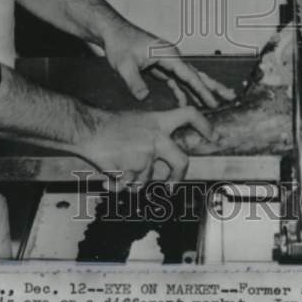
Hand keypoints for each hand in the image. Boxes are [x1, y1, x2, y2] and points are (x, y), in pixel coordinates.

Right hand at [75, 105, 211, 189]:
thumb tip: (165, 158)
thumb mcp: (139, 122)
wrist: (88, 129)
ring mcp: (146, 155)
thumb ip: (155, 136)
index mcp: (158, 121)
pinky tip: (110, 176)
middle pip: (182, 161)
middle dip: (178, 177)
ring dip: (133, 180)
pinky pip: (131, 186)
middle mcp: (157, 137)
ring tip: (118, 168)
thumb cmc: (109, 126)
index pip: (189, 115)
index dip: (204, 124)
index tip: (213, 135)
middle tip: (171, 185)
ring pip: (148, 179)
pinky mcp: (134, 169)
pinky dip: (120, 185)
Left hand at [103, 22, 234, 107]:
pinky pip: (176, 81)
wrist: (112, 32)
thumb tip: (144, 97)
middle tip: (231, 97)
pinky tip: (187, 103)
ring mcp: (167, 61)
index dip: (202, 90)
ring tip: (215, 103)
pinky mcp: (161, 66)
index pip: (189, 75)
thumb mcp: (123, 65)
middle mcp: (172, 56)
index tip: (213, 102)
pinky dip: (183, 91)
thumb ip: (134, 81)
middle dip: (213, 87)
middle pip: (196, 74)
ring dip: (201, 91)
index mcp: (168, 54)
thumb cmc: (119, 43)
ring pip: (188, 78)